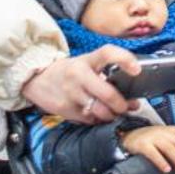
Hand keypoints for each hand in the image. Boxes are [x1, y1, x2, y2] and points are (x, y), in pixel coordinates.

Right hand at [20, 45, 139, 123]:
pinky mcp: (65, 109)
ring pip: (100, 111)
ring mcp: (71, 93)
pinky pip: (89, 119)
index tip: (137, 70)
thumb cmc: (68, 72)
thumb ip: (106, 76)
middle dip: (121, 105)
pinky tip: (97, 116)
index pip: (108, 53)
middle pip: (108, 93)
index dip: (125, 59)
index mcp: (87, 60)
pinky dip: (97, 120)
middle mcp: (78, 75)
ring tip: (114, 113)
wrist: (37, 79)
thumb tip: (131, 98)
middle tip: (127, 106)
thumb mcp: (85, 64)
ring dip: (111, 115)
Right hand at [119, 124, 174, 172]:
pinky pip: (154, 154)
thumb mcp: (160, 136)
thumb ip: (172, 142)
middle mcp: (160, 132)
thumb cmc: (147, 140)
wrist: (127, 138)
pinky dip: (161, 162)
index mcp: (166, 129)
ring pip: (168, 146)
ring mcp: (151, 138)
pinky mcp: (142, 146)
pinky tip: (166, 169)